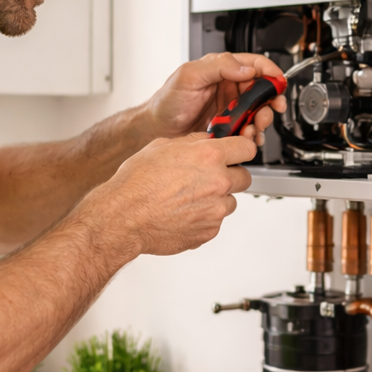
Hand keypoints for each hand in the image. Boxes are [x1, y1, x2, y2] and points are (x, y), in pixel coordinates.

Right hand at [78, 134, 256, 257]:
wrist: (124, 217)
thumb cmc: (137, 183)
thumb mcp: (162, 146)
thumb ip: (192, 143)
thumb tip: (206, 141)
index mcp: (209, 157)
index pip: (247, 148)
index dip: (241, 150)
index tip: (237, 153)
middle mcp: (218, 183)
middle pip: (244, 177)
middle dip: (230, 176)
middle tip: (209, 178)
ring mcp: (215, 210)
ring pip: (229, 202)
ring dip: (216, 199)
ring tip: (188, 198)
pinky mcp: (209, 231)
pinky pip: (215, 222)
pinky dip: (203, 218)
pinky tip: (182, 213)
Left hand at [141, 52, 288, 140]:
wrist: (157, 128)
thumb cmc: (167, 100)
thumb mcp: (189, 75)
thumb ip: (218, 66)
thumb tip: (245, 68)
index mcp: (223, 70)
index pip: (255, 64)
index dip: (270, 72)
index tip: (278, 82)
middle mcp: (230, 88)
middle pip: (262, 90)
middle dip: (271, 101)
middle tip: (269, 111)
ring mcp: (231, 108)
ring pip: (258, 112)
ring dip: (262, 121)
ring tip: (254, 128)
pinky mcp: (229, 127)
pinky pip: (248, 130)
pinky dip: (252, 135)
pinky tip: (248, 138)